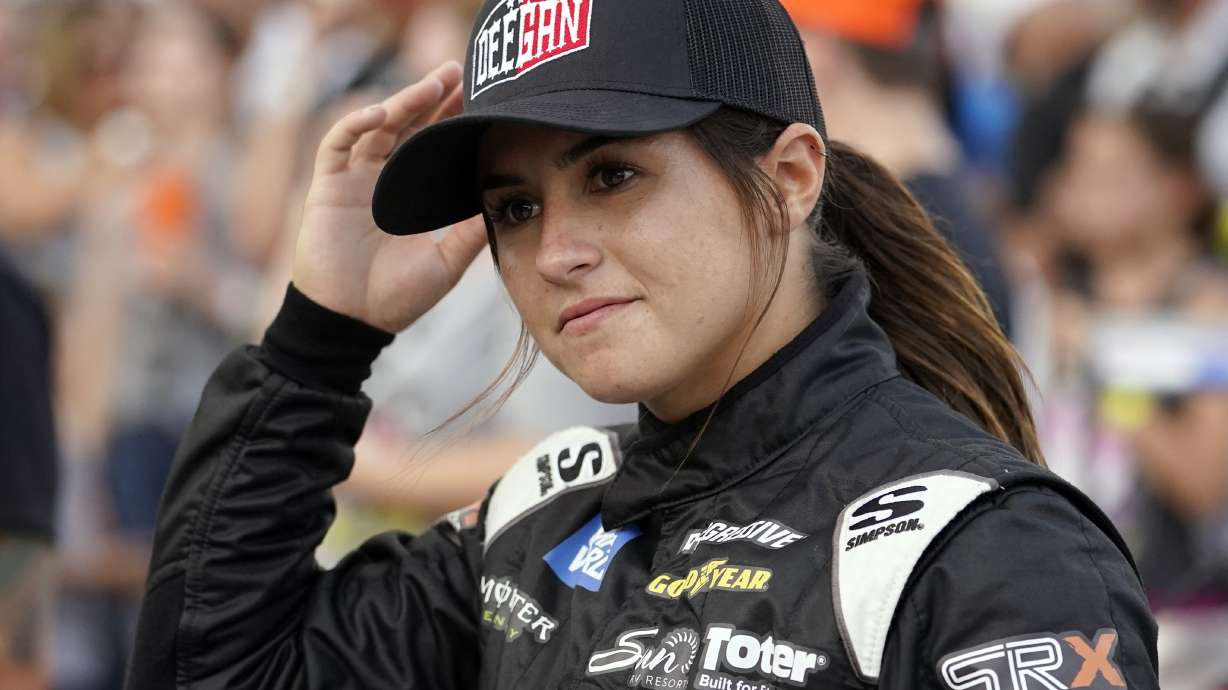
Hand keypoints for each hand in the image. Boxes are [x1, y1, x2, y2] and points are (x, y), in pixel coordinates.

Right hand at [293, 62, 487, 333]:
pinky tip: (384, 112)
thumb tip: (507, 199)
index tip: (479, 99)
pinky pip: (337, 144)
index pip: (432, 145)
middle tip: (459, 70)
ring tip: (434, 82)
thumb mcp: (448, 261)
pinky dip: (357, 123)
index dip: (452, 120)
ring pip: (378, 126)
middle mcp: (382, 181)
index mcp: (410, 195)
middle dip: (432, 96)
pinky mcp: (327, 187)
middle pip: (408, 125)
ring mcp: (353, 181)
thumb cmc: (397, 297)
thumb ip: (472, 229)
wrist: (353, 322)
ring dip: (404, 101)